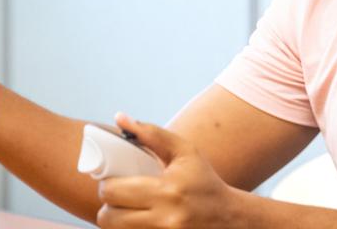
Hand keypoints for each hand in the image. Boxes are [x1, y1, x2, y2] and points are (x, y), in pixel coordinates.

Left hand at [96, 114, 249, 228]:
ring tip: (126, 211)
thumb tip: (119, 117)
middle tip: (117, 198)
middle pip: (108, 217)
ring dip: (115, 221)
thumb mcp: (185, 152)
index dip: (107, 185)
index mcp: (168, 190)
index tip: (113, 181)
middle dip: (108, 206)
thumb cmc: (204, 181)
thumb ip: (152, 133)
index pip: (113, 192)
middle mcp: (165, 219)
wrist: (229, 218)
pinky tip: (137, 221)